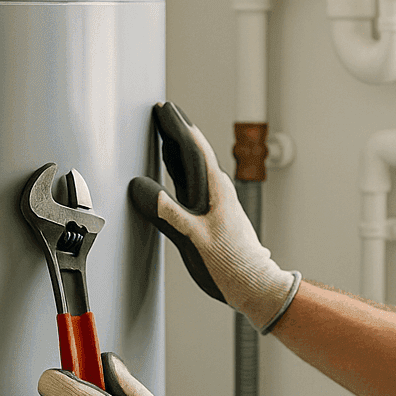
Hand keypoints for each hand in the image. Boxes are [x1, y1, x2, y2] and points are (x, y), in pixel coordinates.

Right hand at [129, 102, 301, 333]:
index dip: (176, 127)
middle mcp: (217, 191)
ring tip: (164, 133)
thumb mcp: (192, 239)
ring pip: (194, 166)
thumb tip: (141, 187)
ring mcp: (217, 201)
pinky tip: (173, 170)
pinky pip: (193, 181)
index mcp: (214, 190)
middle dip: (177, 130)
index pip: (193, 148)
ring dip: (178, 148)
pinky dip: (179, 169)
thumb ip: (167, 213)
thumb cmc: (229, 266)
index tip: (163, 109)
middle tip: (161, 111)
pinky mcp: (214, 213)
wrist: (254, 285)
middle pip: (194, 152)